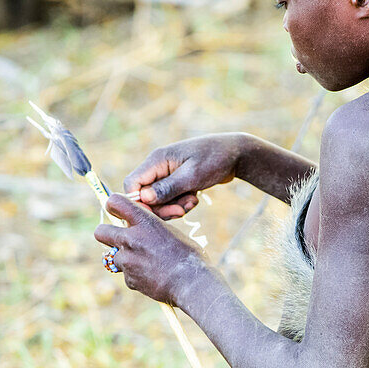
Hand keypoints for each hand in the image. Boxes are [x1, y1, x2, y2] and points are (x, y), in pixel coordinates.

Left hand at [95, 194, 203, 304]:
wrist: (191, 282)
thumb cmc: (188, 255)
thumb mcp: (170, 231)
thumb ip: (149, 227)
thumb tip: (137, 225)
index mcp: (144, 222)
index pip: (114, 202)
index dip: (114, 206)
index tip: (118, 211)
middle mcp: (131, 239)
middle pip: (100, 231)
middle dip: (106, 234)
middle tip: (119, 239)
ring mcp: (127, 261)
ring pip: (112, 257)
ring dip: (124, 258)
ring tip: (145, 262)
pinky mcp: (129, 279)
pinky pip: (126, 274)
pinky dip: (136, 275)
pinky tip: (153, 276)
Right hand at [123, 134, 243, 219]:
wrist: (236, 154)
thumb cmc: (214, 159)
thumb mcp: (192, 176)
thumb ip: (168, 188)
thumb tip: (144, 198)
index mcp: (157, 160)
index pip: (132, 184)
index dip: (139, 202)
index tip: (157, 213)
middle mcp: (158, 167)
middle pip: (145, 196)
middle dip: (162, 208)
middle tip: (181, 211)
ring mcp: (167, 175)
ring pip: (158, 201)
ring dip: (174, 207)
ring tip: (192, 202)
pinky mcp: (176, 183)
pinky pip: (170, 200)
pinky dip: (181, 204)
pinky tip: (194, 200)